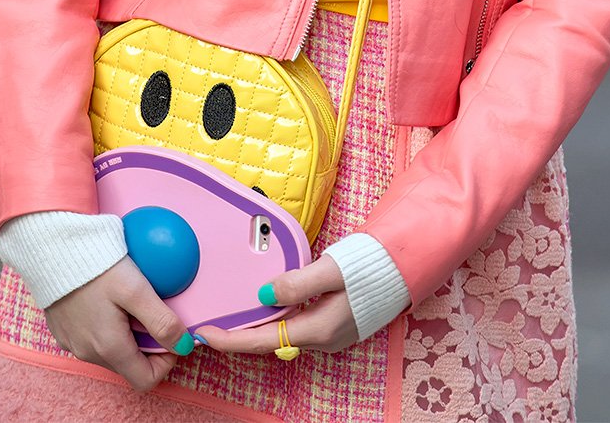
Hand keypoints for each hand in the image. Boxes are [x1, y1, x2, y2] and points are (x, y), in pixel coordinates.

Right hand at [45, 255, 195, 392]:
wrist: (53, 248)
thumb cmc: (96, 266)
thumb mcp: (136, 289)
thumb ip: (161, 320)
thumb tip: (184, 344)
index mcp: (109, 348)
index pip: (146, 380)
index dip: (165, 361)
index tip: (170, 333)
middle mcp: (88, 353)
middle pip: (129, 365)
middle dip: (147, 344)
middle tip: (150, 309)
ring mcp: (73, 343)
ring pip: (111, 352)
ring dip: (126, 334)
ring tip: (129, 301)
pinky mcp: (63, 330)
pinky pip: (92, 339)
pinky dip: (106, 326)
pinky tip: (108, 298)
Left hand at [196, 255, 357, 355]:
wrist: (403, 268)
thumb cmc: (370, 267)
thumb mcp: (331, 270)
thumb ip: (297, 283)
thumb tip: (263, 295)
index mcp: (318, 330)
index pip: (263, 341)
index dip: (231, 340)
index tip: (205, 335)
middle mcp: (322, 340)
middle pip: (269, 342)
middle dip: (239, 336)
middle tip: (212, 326)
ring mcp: (330, 337)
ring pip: (283, 336)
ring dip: (257, 328)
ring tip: (232, 317)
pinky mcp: (335, 327)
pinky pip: (296, 329)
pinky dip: (276, 322)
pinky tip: (267, 309)